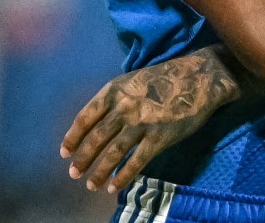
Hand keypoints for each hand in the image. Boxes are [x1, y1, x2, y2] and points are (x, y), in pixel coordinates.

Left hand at [61, 46, 241, 192]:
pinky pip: (136, 162)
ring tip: (91, 184)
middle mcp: (124, 107)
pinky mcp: (159, 138)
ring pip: (113, 153)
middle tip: (74, 173)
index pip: (85, 118)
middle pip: (96, 138)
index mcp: (114, 91)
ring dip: (99, 172)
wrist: (199, 78)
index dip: (72, 137)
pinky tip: (114, 186)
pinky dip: (122, 176)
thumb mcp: (132, 80)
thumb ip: (115, 99)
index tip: (65, 152)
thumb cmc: (165, 78)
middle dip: (83, 159)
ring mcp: (141, 123)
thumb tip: (97, 123)